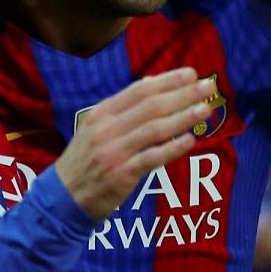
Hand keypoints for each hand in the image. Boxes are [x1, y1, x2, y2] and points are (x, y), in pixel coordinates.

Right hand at [55, 68, 211, 219]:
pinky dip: (172, 149)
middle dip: (182, 94)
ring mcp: (113, 152)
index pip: (139, 90)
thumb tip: (152, 82)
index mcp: (102, 113)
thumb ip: (124, 106)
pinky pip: (151, 159)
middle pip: (151, 106)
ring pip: (154, 130)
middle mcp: (106, 129)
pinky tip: (190, 140)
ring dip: (183, 118)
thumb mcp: (95, 127)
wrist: (63, 197)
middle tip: (208, 88)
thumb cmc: (85, 159)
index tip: (192, 74)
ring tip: (205, 110)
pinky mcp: (120, 176)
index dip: (168, 80)